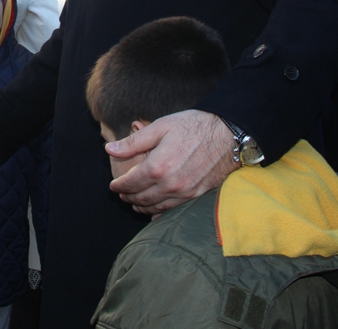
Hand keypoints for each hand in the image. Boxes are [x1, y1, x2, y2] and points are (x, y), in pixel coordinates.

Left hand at [106, 110, 238, 214]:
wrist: (228, 134)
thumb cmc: (193, 126)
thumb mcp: (160, 127)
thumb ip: (133, 142)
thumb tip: (110, 149)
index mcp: (157, 166)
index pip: (130, 183)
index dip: (118, 185)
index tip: (113, 185)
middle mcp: (169, 184)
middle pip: (141, 198)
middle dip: (128, 196)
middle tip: (121, 193)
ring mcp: (184, 192)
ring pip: (156, 207)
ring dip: (142, 206)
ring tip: (134, 202)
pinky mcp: (196, 195)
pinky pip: (172, 209)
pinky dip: (159, 211)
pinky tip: (154, 210)